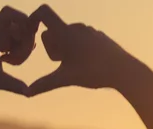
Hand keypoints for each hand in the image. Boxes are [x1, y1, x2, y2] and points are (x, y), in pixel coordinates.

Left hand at [0, 7, 38, 95]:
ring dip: (23, 49)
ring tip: (10, 62)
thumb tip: (30, 92)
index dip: (23, 19)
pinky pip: (16, 42)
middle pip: (22, 28)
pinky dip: (19, 51)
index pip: (8, 14)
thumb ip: (16, 85)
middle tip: (16, 58)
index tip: (29, 34)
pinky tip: (10, 61)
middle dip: (27, 43)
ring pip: (21, 37)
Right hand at [24, 5, 140, 95]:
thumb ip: (45, 84)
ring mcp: (91, 31)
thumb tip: (27, 93)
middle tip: (62, 61)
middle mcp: (78, 27)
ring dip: (67, 46)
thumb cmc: (94, 73)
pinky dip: (80, 47)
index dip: (33, 17)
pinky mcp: (101, 36)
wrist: (125, 72)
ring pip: (69, 35)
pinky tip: (89, 61)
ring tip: (77, 63)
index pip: (44, 12)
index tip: (30, 29)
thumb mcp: (66, 79)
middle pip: (54, 30)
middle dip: (53, 45)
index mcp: (66, 32)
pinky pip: (83, 38)